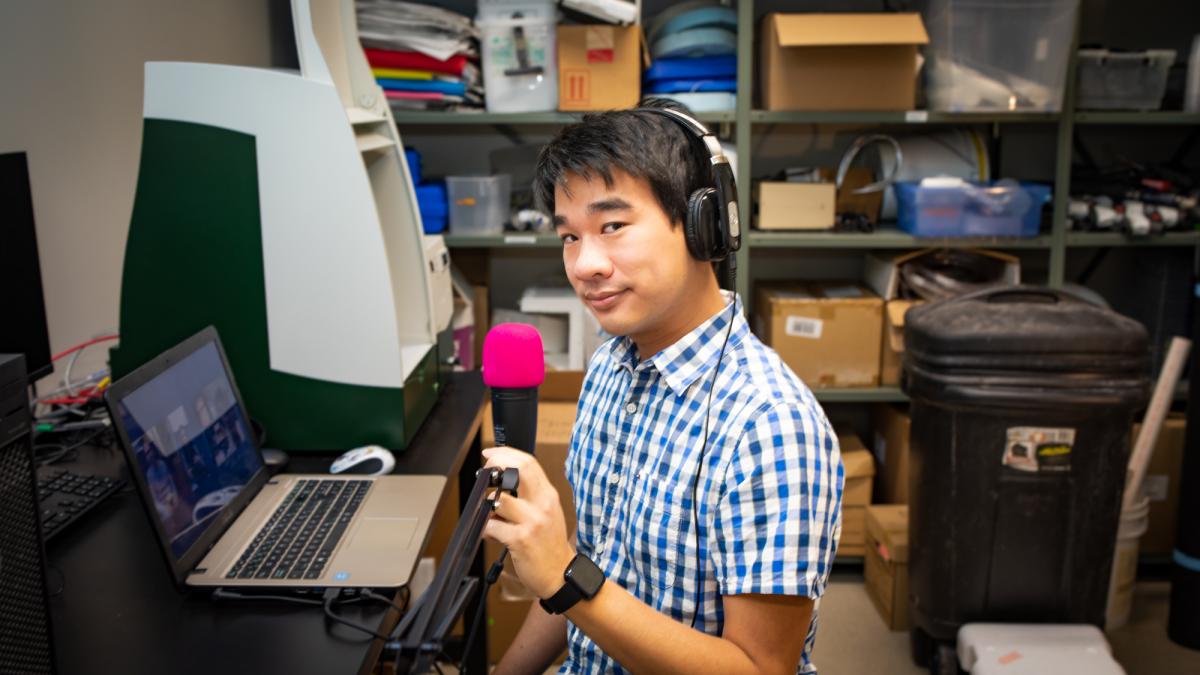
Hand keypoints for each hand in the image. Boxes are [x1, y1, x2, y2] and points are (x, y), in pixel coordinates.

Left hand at [482, 446, 574, 599]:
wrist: (560, 575)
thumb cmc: (550, 545)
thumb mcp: (547, 513)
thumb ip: (530, 496)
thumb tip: (502, 483)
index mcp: (548, 496)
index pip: (529, 463)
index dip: (506, 454)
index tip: (490, 453)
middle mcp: (543, 505)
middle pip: (518, 471)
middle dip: (495, 466)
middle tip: (483, 473)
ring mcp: (532, 522)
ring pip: (500, 500)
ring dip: (486, 505)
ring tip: (487, 514)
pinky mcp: (521, 540)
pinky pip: (493, 527)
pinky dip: (485, 528)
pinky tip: (489, 533)